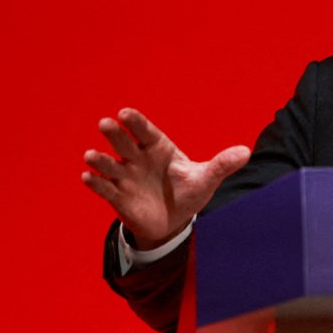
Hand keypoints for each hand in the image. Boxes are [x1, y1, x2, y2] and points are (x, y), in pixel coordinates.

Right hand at [81, 107, 250, 249]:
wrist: (174, 221)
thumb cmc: (188, 192)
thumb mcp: (206, 179)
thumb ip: (222, 165)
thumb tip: (246, 152)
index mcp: (158, 148)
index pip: (145, 131)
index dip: (136, 122)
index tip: (126, 112)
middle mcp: (138, 158)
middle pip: (124, 143)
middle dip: (115, 134)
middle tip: (106, 123)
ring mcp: (126, 177)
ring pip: (110, 165)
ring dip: (100, 160)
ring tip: (91, 155)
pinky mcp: (118, 197)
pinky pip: (104, 188)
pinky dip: (96, 183)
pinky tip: (87, 176)